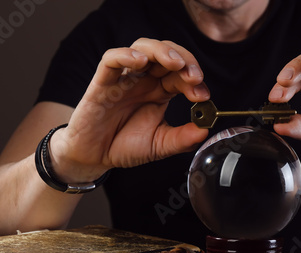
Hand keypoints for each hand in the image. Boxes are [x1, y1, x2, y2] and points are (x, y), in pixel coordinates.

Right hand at [50, 38, 209, 181]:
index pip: (181, 75)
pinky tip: (141, 61)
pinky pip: (112, 59)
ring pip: (143, 48)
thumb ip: (182, 139)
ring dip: (162, 51)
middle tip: (195, 77)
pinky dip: (126, 55)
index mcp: (160, 91)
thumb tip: (205, 132)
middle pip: (167, 54)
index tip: (204, 96)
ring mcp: (124, 78)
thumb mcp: (160, 145)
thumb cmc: (124, 146)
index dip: (195, 80)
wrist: (95, 157)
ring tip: (175, 64)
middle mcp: (144, 80)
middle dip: (185, 60)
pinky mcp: (103, 82)